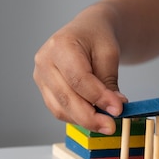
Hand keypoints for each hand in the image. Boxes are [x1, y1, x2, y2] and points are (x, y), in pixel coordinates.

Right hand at [33, 5, 127, 134]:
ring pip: (60, 108)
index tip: (117, 110)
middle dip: (90, 116)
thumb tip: (112, 109)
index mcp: (60, 45)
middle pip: (66, 97)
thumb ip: (108, 81)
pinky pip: (60, 110)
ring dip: (84, 120)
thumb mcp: (109, 54)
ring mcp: (41, 77)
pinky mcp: (44, 90)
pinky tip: (94, 117)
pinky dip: (77, 118)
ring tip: (107, 122)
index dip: (98, 97)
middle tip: (112, 126)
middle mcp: (44, 61)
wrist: (87, 32)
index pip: (78, 78)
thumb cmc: (98, 38)